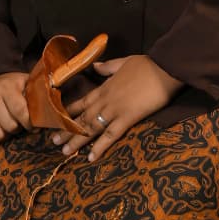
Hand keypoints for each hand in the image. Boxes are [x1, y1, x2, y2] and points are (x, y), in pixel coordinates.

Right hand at [0, 71, 30, 145]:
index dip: (28, 122)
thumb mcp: (25, 83)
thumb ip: (37, 93)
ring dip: (5, 135)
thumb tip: (51, 110)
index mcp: (6, 88)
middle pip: (9, 126)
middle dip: (17, 128)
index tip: (32, 126)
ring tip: (7, 126)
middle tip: (18, 123)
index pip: (20, 111)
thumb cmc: (12, 88)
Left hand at [57, 55, 182, 161]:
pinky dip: (100, 147)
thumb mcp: (124, 62)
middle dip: (68, 130)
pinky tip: (91, 157)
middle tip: (54, 141)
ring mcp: (115, 109)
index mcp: (105, 87)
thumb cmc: (147, 65)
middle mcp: (105, 99)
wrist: (164, 68)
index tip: (57, 120)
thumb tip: (95, 66)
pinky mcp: (127, 118)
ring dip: (77, 141)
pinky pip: (110, 135)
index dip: (70, 112)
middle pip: (83, 117)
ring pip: (91, 127)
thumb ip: (107, 67)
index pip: (82, 101)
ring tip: (65, 152)